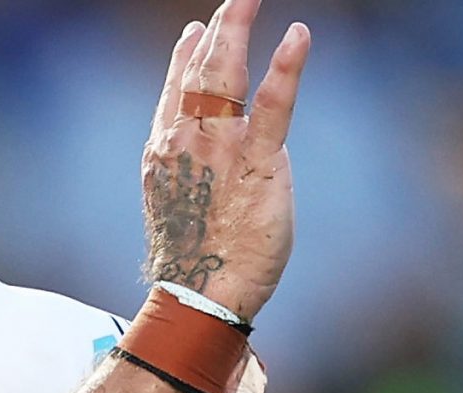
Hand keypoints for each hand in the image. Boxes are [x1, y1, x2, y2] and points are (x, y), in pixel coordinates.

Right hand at [142, 0, 310, 322]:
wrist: (202, 294)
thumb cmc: (197, 261)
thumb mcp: (182, 207)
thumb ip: (189, 170)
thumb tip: (205, 152)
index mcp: (165, 151)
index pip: (174, 90)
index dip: (185, 57)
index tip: (197, 32)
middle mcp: (186, 141)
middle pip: (199, 71)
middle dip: (218, 29)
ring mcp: (221, 149)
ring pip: (225, 75)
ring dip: (238, 28)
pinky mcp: (258, 163)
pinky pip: (273, 105)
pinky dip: (286, 67)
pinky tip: (297, 36)